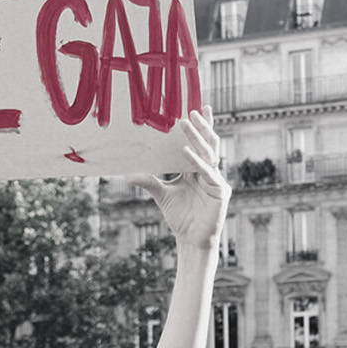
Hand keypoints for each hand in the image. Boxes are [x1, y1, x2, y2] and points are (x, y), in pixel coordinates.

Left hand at [131, 109, 231, 253]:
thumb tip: (126, 174)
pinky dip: (196, 161)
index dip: (201, 127)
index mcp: (198, 169)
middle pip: (207, 144)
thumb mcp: (161, 194)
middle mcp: (209, 171)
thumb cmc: (180, 217)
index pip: (200, 144)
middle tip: (192, 110)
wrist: (191, 240)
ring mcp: (216, 180)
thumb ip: (148, 181)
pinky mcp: (220, 191)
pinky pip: (207, 172)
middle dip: (201, 127)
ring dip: (197, 138)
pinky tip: (185, 151)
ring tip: (187, 123)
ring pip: (208, 154)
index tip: (195, 108)